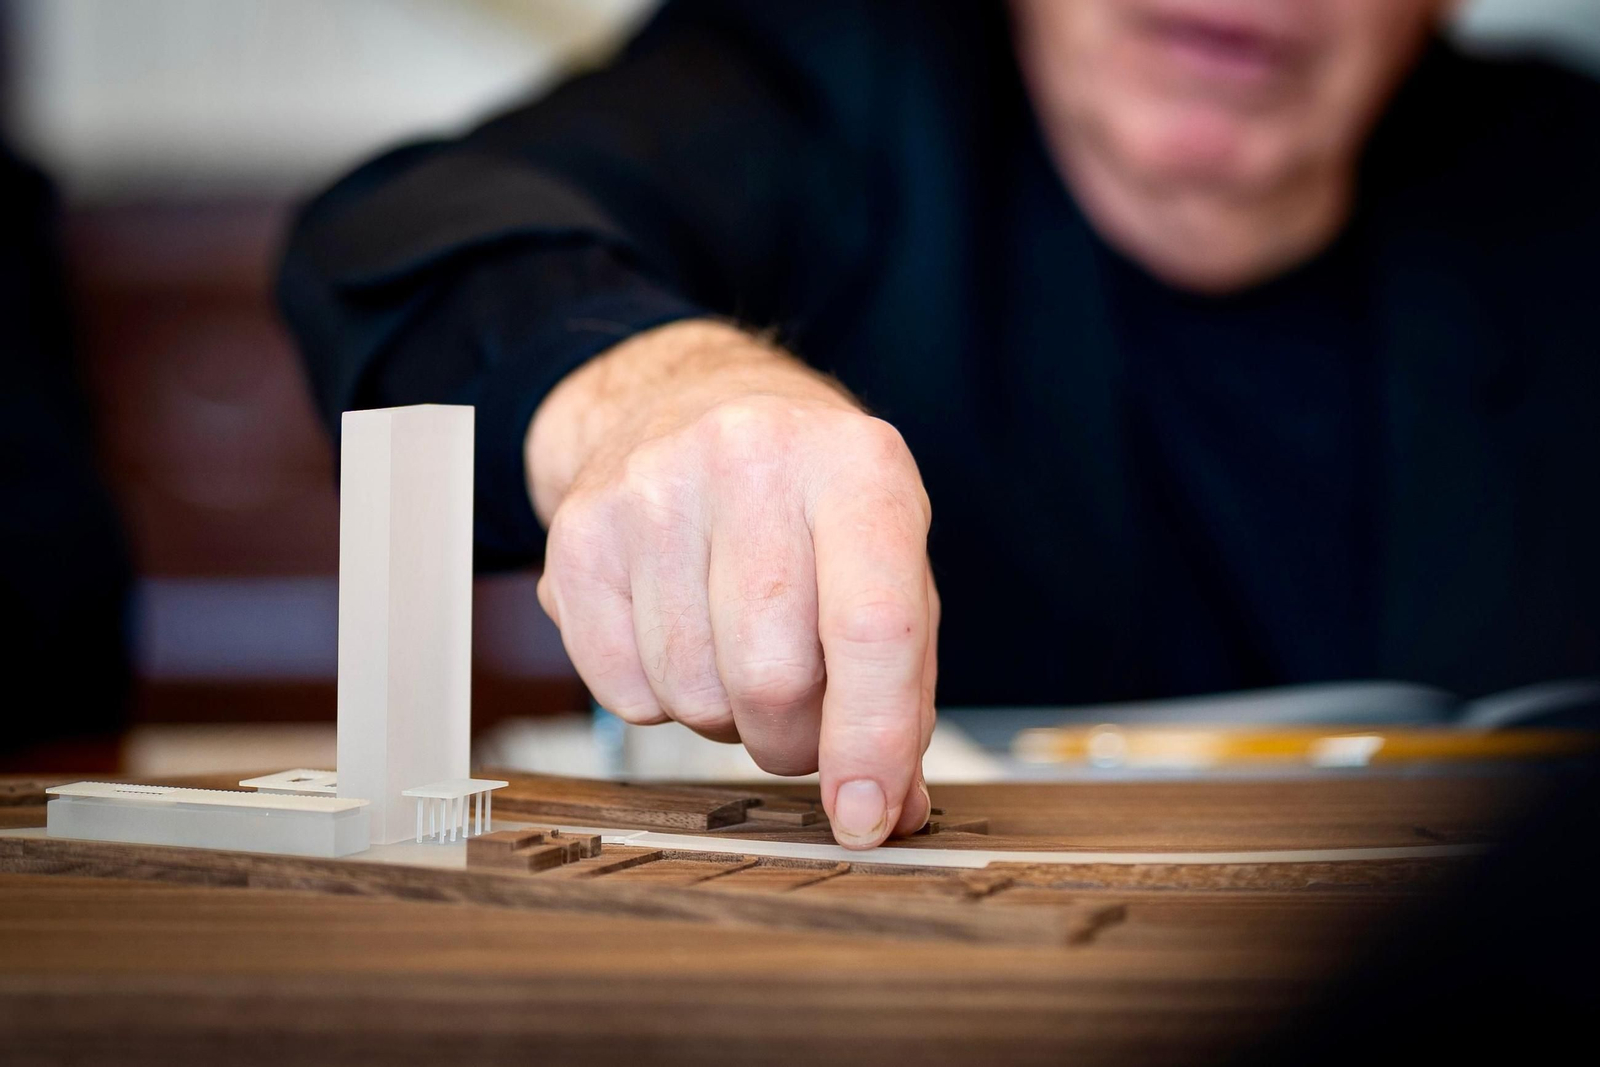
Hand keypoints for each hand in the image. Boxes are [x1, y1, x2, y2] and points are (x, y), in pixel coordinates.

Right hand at [527, 320, 936, 846]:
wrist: (688, 406)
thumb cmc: (806, 502)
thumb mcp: (887, 561)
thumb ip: (903, 685)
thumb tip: (892, 808)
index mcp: (858, 465)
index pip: (873, 625)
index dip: (871, 741)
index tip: (865, 816)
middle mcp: (752, 459)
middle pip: (773, 677)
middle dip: (793, 737)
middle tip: (800, 715)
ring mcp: (653, 489)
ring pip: (692, 696)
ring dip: (725, 717)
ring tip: (736, 654)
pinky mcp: (579, 533)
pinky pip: (620, 692)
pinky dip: (658, 700)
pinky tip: (679, 637)